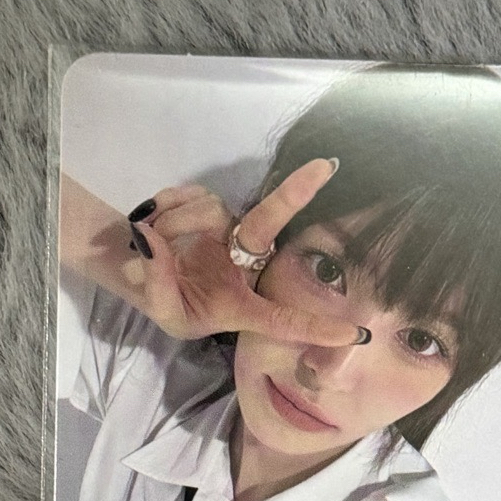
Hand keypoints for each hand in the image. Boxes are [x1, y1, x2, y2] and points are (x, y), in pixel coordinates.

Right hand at [127, 159, 365, 345]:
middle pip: (268, 226)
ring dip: (174, 223)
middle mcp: (244, 265)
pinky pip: (190, 196)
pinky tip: (154, 223)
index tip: (356, 333)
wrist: (143, 274)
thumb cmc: (170, 305)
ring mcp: (229, 232)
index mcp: (243, 305)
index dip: (317, 328)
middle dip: (294, 195)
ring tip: (150, 242)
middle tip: (325, 166)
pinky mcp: (210, 207)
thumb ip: (157, 284)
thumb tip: (153, 241)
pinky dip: (167, 207)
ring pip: (208, 210)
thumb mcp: (163, 313)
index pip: (284, 320)